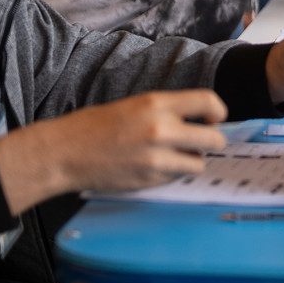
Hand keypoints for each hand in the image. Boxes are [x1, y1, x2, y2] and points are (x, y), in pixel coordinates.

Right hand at [0, 89, 227, 211]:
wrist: (64, 153)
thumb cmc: (96, 126)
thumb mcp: (134, 105)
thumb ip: (167, 111)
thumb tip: (200, 119)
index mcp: (156, 104)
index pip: (209, 102)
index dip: (218, 112)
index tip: (214, 119)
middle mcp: (161, 130)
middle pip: (215, 139)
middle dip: (211, 141)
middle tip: (198, 142)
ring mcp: (157, 158)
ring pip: (199, 164)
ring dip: (191, 161)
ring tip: (173, 156)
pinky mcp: (150, 180)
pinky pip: (177, 178)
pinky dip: (172, 174)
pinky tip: (152, 167)